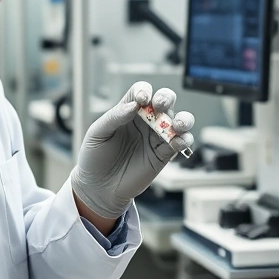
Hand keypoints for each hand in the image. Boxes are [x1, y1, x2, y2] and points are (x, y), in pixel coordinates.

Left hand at [70, 82, 194, 219]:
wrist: (98, 187)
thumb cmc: (94, 157)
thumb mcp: (98, 133)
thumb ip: (115, 117)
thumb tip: (134, 104)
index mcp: (128, 110)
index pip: (140, 92)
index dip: (144, 91)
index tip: (141, 100)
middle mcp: (145, 120)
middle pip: (164, 100)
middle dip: (166, 98)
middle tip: (160, 105)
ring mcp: (156, 136)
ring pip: (179, 120)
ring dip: (183, 119)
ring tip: (177, 125)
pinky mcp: (164, 154)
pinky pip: (180, 143)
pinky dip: (184, 140)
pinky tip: (177, 142)